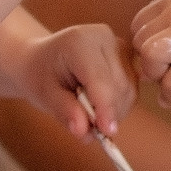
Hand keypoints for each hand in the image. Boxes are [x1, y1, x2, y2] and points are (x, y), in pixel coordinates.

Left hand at [17, 23, 133, 137]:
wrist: (41, 58)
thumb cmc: (39, 75)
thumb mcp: (43, 95)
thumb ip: (65, 111)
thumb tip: (85, 132)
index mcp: (80, 42)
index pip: (101, 79)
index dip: (106, 108)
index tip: (107, 133)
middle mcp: (105, 38)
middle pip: (119, 85)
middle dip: (108, 113)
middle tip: (89, 131)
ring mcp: (119, 45)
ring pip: (129, 89)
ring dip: (115, 111)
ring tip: (90, 116)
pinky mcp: (127, 55)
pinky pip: (131, 88)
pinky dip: (118, 104)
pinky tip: (99, 106)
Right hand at [131, 0, 170, 98]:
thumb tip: (144, 77)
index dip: (170, 96)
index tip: (170, 97)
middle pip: (150, 55)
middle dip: (154, 72)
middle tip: (169, 72)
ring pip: (139, 40)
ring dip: (148, 55)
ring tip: (169, 54)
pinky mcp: (165, 0)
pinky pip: (138, 24)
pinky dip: (144, 36)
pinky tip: (162, 39)